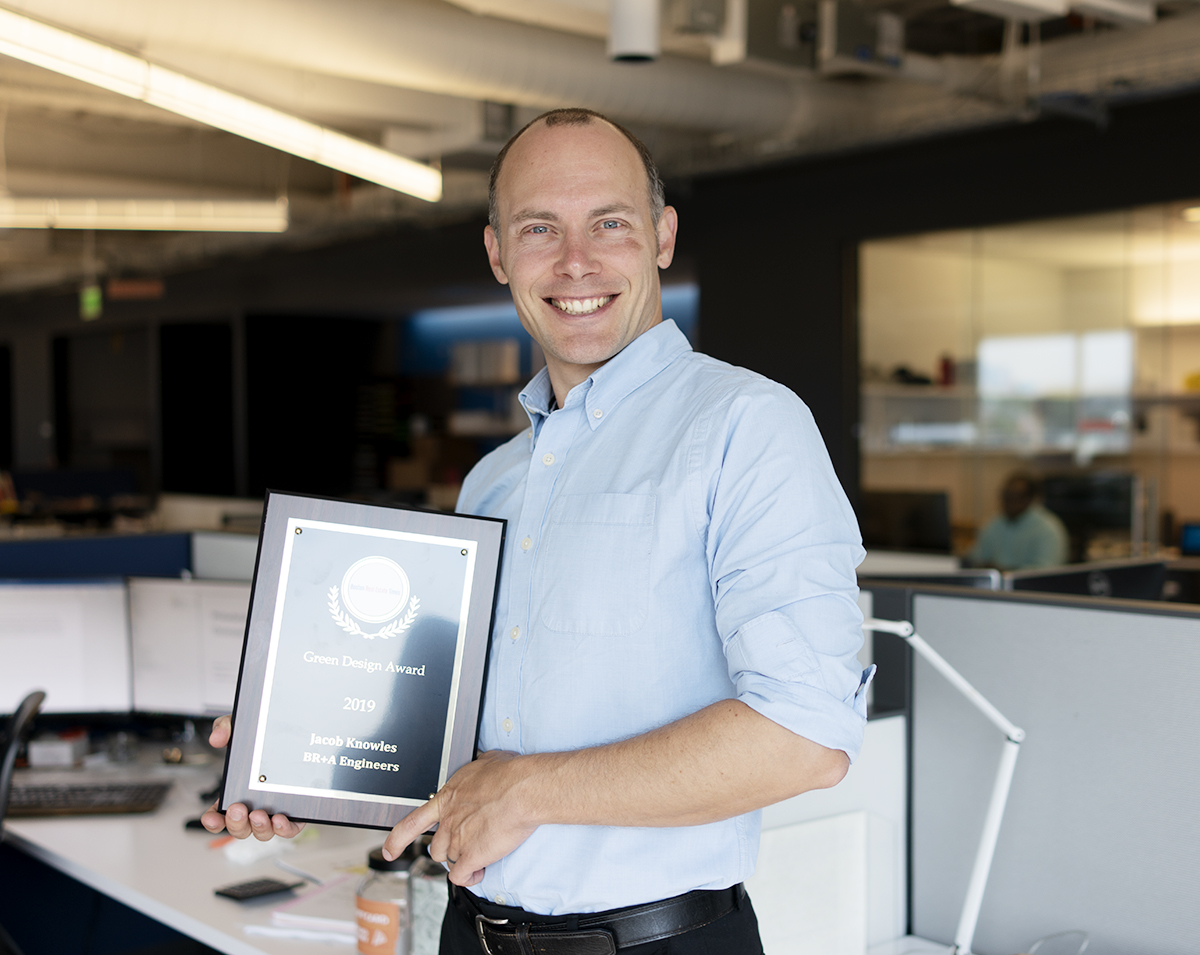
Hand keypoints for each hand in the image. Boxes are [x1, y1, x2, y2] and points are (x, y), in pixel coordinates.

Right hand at [199, 715, 305, 840]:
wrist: (296, 729)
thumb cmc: (265, 736)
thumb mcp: (242, 726)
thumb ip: (225, 727)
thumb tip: (217, 739)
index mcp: (237, 792)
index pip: (219, 814)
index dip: (212, 820)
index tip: (211, 817)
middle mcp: (254, 805)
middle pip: (239, 827)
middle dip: (235, 823)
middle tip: (238, 808)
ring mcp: (274, 810)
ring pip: (262, 831)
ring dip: (258, 828)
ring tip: (260, 814)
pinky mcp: (295, 811)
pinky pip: (288, 828)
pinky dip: (283, 829)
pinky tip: (281, 819)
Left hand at [381, 750, 539, 886]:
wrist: (521, 789)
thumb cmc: (509, 773)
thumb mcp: (486, 762)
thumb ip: (477, 770)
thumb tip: (484, 762)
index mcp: (447, 798)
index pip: (412, 823)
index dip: (398, 840)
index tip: (390, 850)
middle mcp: (448, 820)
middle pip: (436, 847)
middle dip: (449, 848)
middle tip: (468, 844)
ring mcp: (457, 840)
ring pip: (450, 860)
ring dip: (463, 860)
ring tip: (482, 854)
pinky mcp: (471, 856)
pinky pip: (461, 876)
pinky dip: (470, 877)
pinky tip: (480, 871)